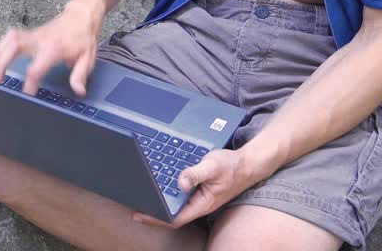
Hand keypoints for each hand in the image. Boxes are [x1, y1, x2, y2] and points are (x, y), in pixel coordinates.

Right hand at [0, 2, 101, 96]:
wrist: (82, 16)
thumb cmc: (83, 37)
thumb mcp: (87, 58)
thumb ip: (80, 75)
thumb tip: (78, 90)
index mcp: (54, 48)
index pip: (36, 68)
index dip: (29, 83)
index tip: (27, 94)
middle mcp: (40, 40)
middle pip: (14, 47)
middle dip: (2, 63)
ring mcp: (33, 34)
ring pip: (9, 39)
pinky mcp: (30, 33)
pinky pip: (11, 36)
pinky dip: (1, 45)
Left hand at [132, 146, 277, 228]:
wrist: (247, 164)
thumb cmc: (232, 166)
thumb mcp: (213, 166)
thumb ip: (195, 174)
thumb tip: (180, 182)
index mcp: (202, 204)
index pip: (175, 217)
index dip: (156, 217)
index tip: (139, 213)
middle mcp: (198, 203)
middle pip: (172, 213)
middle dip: (153, 210)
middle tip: (133, 203)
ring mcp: (198, 197)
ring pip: (175, 203)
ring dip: (159, 200)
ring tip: (141, 195)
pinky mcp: (198, 189)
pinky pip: (180, 194)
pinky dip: (168, 190)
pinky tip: (158, 184)